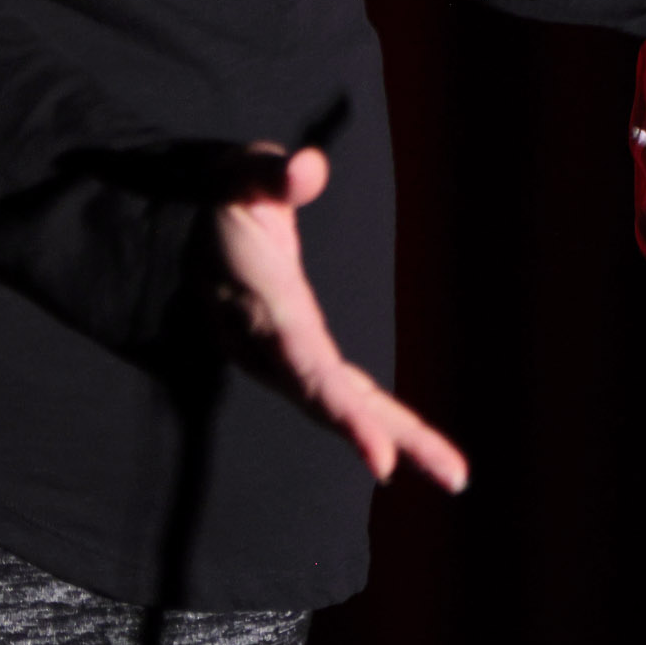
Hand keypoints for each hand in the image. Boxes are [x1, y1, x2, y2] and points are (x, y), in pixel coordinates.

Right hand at [214, 145, 468, 493]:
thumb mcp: (240, 175)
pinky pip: (343, 394)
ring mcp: (287, 355)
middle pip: (333, 403)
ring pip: (343, 406)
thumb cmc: (225, 196)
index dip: (344, 414)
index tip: (382, 459)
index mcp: (265, 307)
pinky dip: (377, 421)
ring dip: (399, 437)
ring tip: (453, 473)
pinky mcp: (301, 354)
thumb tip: (307, 168)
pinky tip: (414, 448)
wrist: (190, 225)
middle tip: (455, 476)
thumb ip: (270, 176)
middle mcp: (275, 345)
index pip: (308, 370)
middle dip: (389, 438)